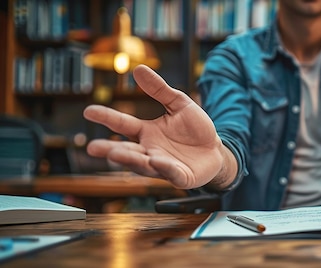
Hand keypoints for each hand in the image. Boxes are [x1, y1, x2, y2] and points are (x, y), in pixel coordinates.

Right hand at [83, 65, 223, 188]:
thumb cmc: (195, 129)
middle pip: (128, 151)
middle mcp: (150, 151)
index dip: (107, 118)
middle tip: (93, 147)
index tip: (89, 111)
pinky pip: (171, 173)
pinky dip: (164, 168)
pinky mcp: (181, 177)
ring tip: (116, 154)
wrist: (216, 150)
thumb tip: (138, 68)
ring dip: (131, 160)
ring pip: (143, 165)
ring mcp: (164, 166)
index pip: (123, 125)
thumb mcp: (179, 104)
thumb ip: (160, 90)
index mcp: (147, 133)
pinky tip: (156, 161)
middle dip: (111, 150)